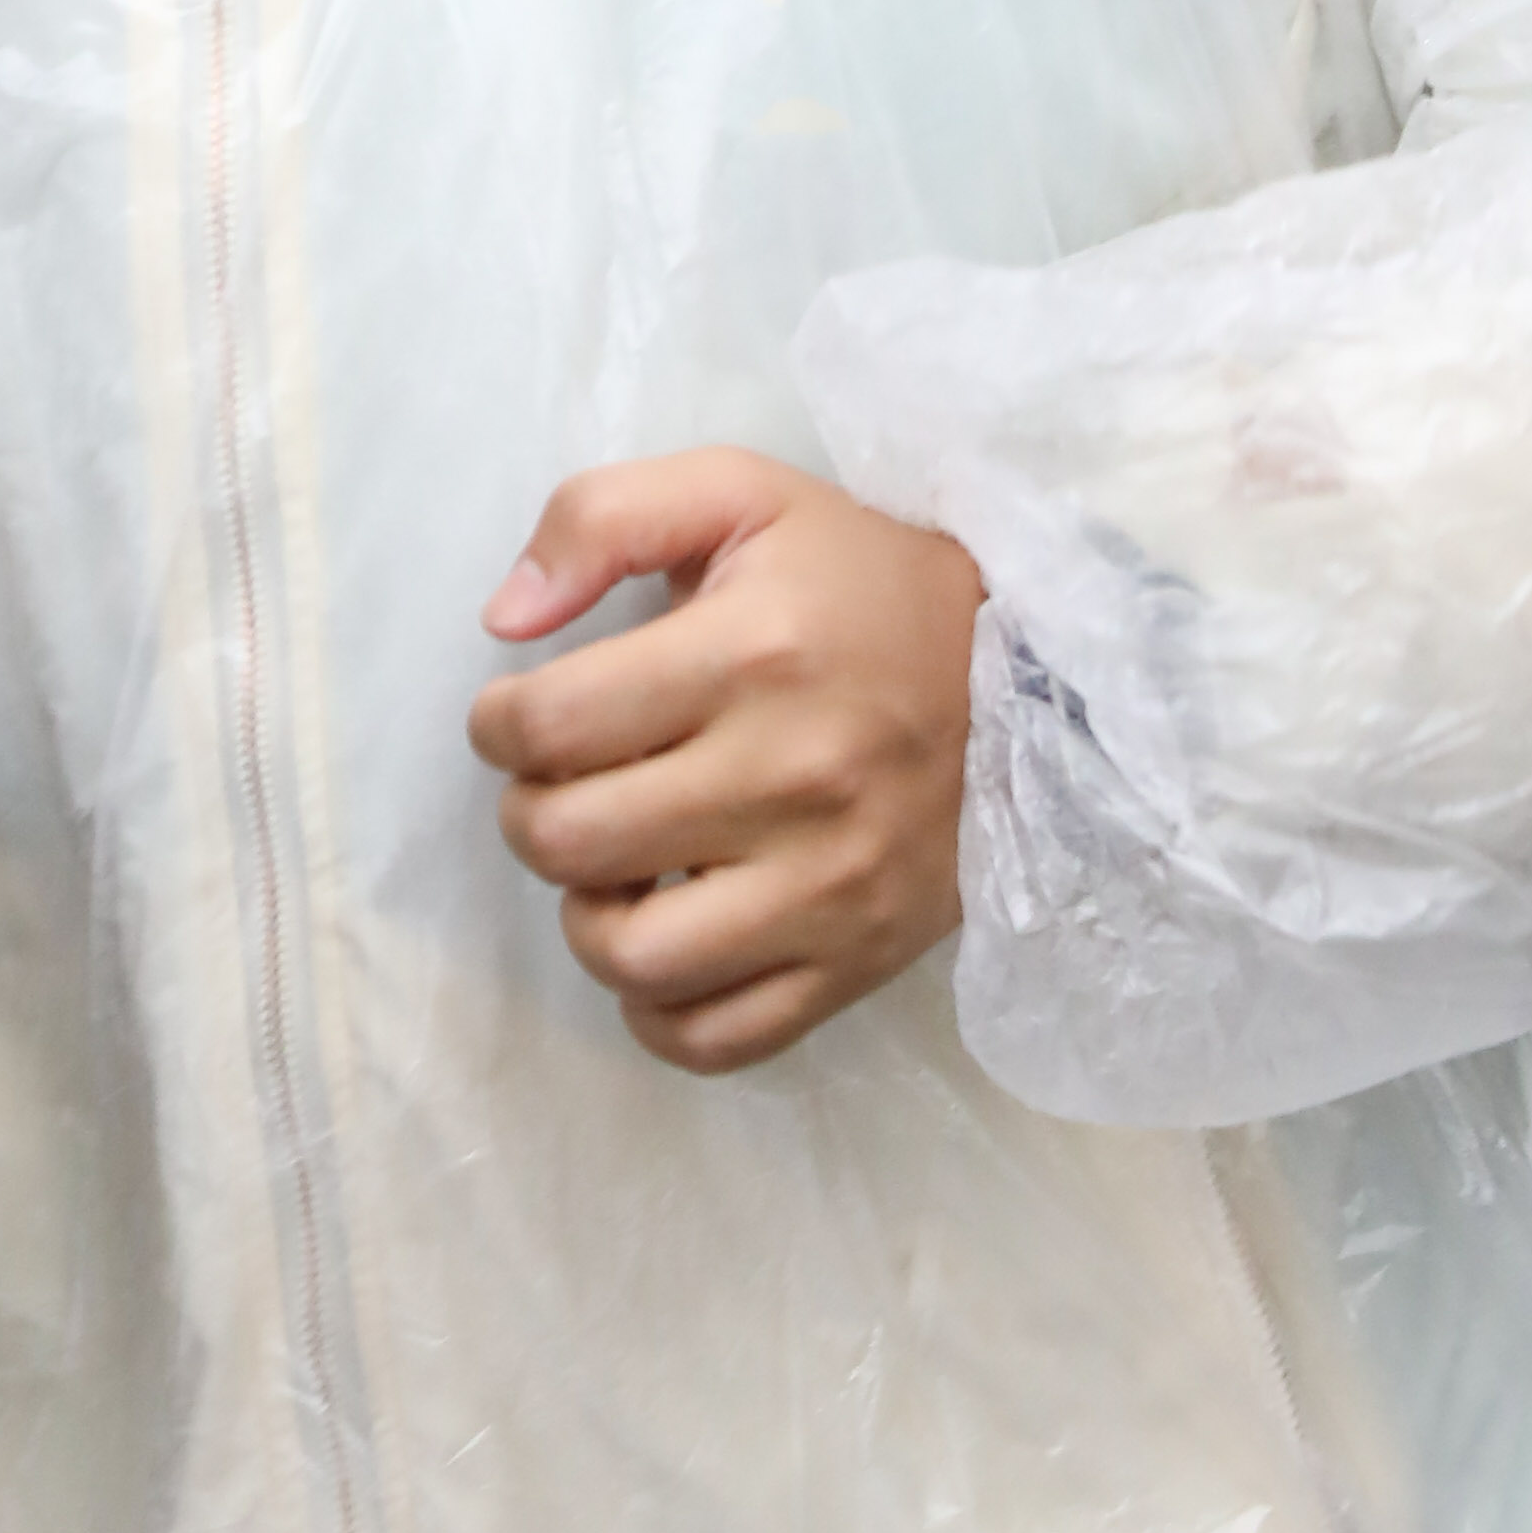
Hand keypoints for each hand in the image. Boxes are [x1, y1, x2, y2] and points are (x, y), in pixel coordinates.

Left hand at [467, 448, 982, 1077]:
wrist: (1034, 674)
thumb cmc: (858, 583)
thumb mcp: (738, 493)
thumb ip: (600, 517)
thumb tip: (503, 620)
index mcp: (753, 652)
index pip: (545, 729)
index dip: (498, 727)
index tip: (518, 719)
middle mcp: (793, 777)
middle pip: (568, 844)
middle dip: (531, 812)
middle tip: (565, 785)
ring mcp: (831, 886)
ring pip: (629, 959)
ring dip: (588, 914)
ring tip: (616, 865)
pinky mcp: (859, 961)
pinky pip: (714, 1039)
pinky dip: (657, 1009)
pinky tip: (663, 940)